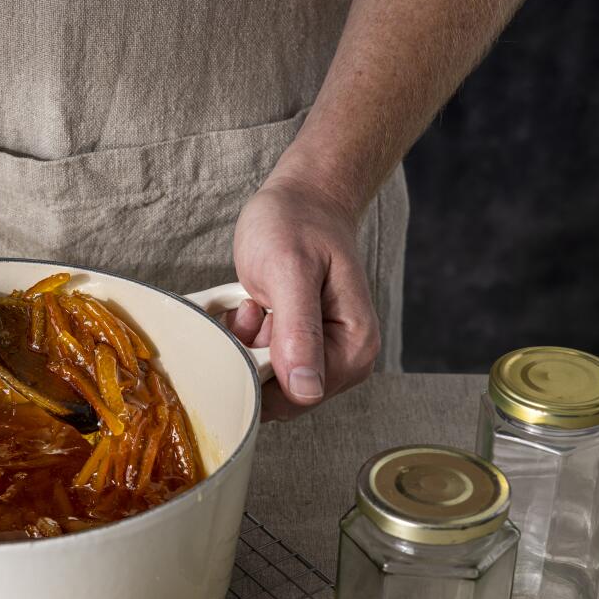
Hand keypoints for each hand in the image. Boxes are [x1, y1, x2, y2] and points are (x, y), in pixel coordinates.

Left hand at [226, 173, 379, 420]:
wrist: (303, 200)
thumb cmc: (298, 224)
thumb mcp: (290, 271)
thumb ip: (298, 332)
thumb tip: (306, 391)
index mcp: (354, 349)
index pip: (298, 399)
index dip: (261, 375)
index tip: (250, 331)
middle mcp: (344, 360)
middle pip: (280, 395)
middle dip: (252, 358)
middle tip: (253, 309)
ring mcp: (321, 354)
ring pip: (264, 379)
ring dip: (245, 345)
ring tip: (256, 302)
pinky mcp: (299, 346)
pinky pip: (259, 361)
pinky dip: (244, 337)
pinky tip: (254, 305)